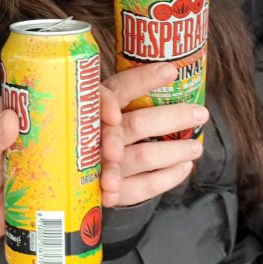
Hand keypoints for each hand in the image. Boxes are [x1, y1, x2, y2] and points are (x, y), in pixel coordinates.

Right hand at [100, 62, 207, 206]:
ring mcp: (101, 165)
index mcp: (91, 109)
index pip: (118, 90)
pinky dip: (167, 178)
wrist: (61, 178)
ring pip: (144, 156)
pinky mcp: (108, 192)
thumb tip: (167, 74)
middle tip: (201, 113)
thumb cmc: (88, 136)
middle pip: (137, 124)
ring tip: (196, 147)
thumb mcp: (95, 112)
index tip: (171, 71)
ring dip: (175, 151)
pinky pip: (143, 187)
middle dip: (173, 118)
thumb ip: (118, 99)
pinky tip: (184, 168)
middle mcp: (96, 135)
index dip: (143, 80)